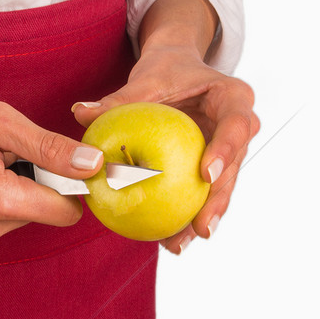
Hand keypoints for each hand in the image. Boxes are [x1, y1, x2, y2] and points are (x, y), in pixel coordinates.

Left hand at [71, 0, 259, 254]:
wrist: (178, 75)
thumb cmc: (165, 73)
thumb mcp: (146, 81)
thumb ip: (118, 100)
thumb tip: (80, 114)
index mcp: (233, 98)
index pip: (236, 125)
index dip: (226, 150)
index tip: (206, 174)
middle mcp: (239, 128)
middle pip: (234, 168)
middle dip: (218, 201)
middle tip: (201, 228)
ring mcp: (228, 153)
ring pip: (220, 190)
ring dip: (201, 219)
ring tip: (178, 244)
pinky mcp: (213, 170)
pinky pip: (200, 195)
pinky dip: (184, 217)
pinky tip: (166, 241)